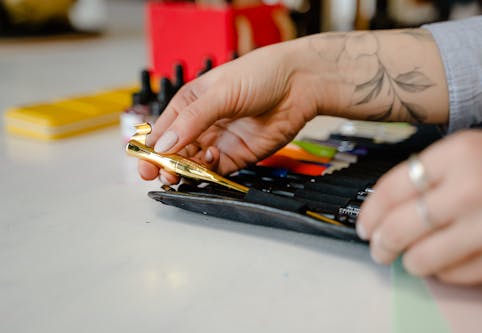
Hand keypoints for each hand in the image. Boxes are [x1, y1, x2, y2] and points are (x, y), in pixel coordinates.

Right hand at [138, 41, 329, 183]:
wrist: (298, 84)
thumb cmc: (260, 75)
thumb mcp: (220, 92)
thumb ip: (193, 119)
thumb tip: (165, 143)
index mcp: (190, 104)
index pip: (162, 130)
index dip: (150, 148)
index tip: (144, 163)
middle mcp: (202, 125)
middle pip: (174, 152)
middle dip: (165, 164)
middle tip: (162, 174)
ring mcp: (220, 141)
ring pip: (193, 165)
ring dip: (185, 171)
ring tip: (181, 173)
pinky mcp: (238, 156)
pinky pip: (217, 171)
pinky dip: (210, 173)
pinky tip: (213, 161)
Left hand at [357, 130, 481, 284]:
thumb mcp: (467, 151)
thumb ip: (427, 175)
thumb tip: (382, 212)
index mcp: (460, 154)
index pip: (393, 189)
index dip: (370, 212)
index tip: (364, 225)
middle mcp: (475, 188)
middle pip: (401, 227)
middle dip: (381, 243)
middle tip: (378, 248)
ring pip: (422, 258)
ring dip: (409, 260)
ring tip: (410, 256)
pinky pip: (454, 274)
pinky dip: (442, 270)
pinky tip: (445, 258)